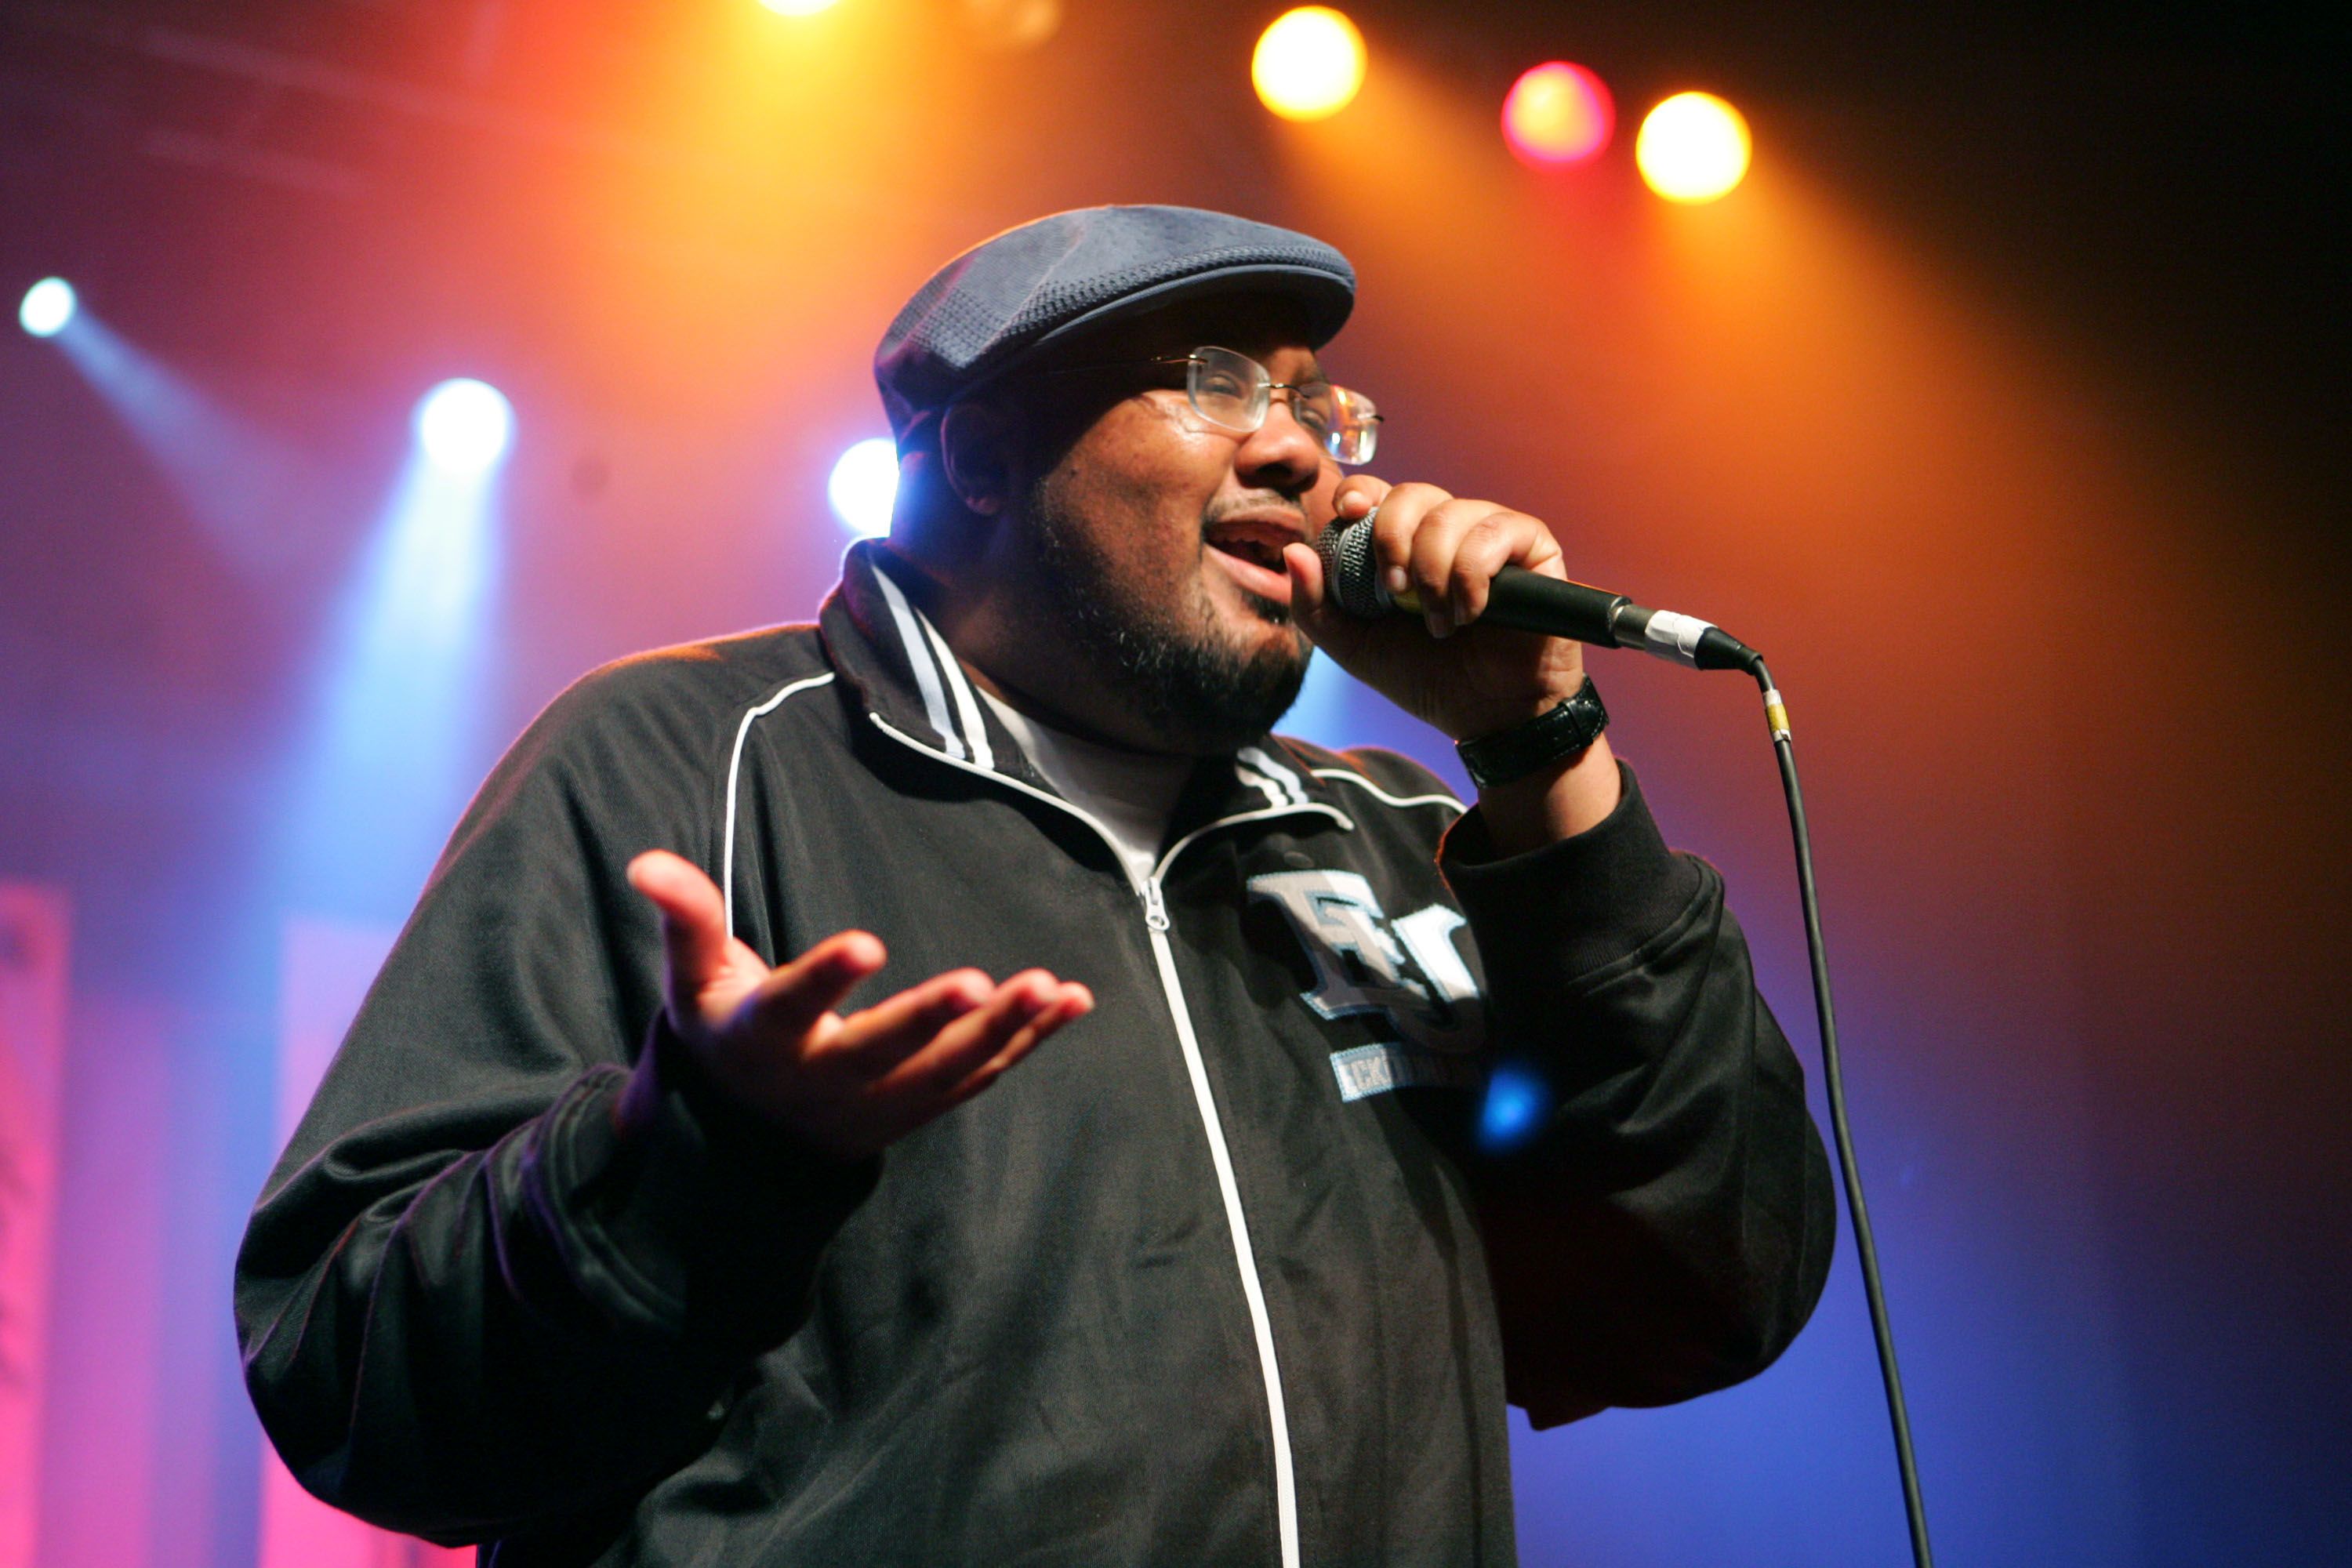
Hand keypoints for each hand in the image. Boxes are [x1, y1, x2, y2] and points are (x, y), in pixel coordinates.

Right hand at [626, 851, 1092, 1158]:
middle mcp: (825, 1079)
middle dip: (931, 1021)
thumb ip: (686, 920)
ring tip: (1050, 988)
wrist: (753, 1140)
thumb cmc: (728, 1034)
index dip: (827, 979)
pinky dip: (1028, 1043)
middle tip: (978, 983)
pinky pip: (982, 1078)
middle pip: (882, 1052)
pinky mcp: (922, 1107)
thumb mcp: (695, 983)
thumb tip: (645, 861)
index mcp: (766, 1041)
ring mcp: (881, 1102)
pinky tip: (1072, 1002)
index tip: (867, 943)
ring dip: (1002, 1031)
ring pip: (946, 1072)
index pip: (793, 1008)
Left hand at [1282, 478, 1588, 742]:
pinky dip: (1473, 575)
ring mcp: (1492, 534)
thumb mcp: (1355, 647)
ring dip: (1434, 573)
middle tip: (1395, 593)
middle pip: (1413, 493)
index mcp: (1406, 543)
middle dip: (1393, 539)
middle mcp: (1448, 529)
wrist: (1486, 716)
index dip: (1361, 492)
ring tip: (1440, 623)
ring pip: (1452, 513)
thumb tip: (1293, 551)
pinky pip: (1496, 532)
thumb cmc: (1427, 677)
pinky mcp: (1533, 547)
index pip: (1379, 493)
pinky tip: (1471, 613)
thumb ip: (1315, 607)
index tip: (1348, 514)